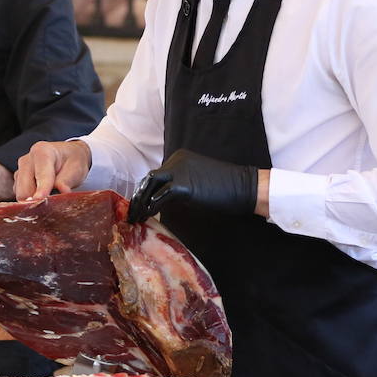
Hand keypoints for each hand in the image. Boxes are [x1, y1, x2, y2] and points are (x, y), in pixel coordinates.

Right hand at [14, 140, 90, 200]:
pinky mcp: (18, 181)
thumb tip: (62, 192)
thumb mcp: (76, 168)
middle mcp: (27, 160)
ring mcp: (20, 171)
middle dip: (36, 200)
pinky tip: (43, 196)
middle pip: (24, 189)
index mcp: (42, 151)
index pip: (40, 174)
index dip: (41, 189)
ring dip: (34, 201)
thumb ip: (66, 181)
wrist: (67, 157)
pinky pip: (21, 196)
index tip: (41, 199)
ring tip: (50, 198)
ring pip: (21, 195)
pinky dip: (31, 201)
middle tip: (52, 206)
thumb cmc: (72, 161)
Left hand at [127, 149, 256, 224]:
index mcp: (179, 157)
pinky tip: (148, 217)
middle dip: (138, 197)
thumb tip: (163, 201)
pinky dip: (152, 208)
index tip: (139, 205)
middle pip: (148, 179)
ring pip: (150, 186)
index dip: (144, 190)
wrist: (245, 187)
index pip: (155, 174)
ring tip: (136, 218)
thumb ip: (180, 185)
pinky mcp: (183, 186)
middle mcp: (176, 160)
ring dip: (141, 203)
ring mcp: (178, 171)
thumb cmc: (226, 187)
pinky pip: (160, 198)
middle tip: (132, 214)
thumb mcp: (198, 181)